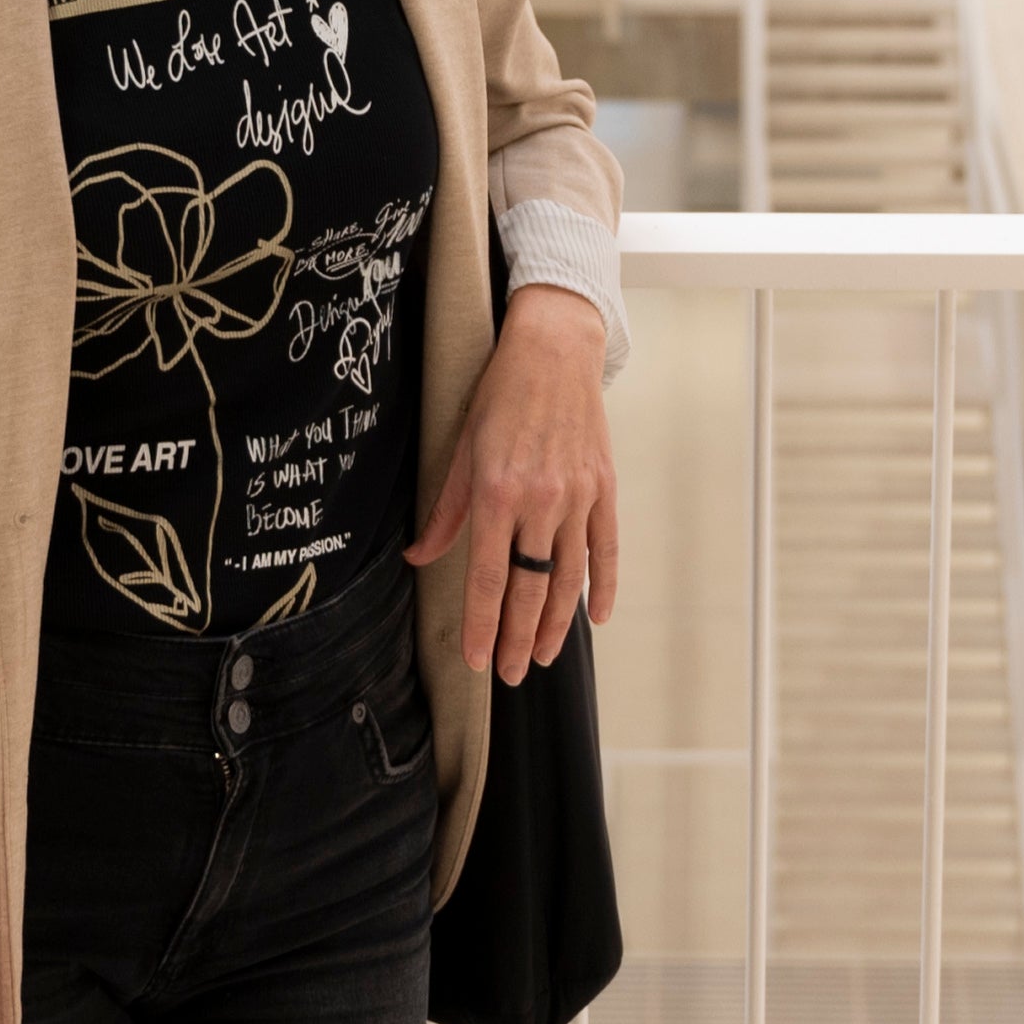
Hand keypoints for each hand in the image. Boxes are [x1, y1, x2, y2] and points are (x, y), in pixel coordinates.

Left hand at [406, 283, 616, 680]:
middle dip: (519, 637)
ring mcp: (578, 495)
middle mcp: (540, 499)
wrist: (555, 349)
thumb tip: (417, 558)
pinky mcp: (605, 487)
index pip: (488, 577)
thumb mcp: (461, 447)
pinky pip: (606, 548)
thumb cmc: (501, 393)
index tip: (478, 660)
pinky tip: (596, 617)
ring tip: (545, 656)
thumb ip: (444, 510)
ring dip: (557, 623)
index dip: (483, 624)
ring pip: (568, 576)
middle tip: (512, 674)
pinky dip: (603, 585)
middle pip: (531, 587)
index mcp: (497, 491)